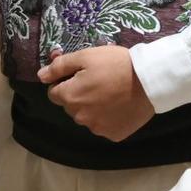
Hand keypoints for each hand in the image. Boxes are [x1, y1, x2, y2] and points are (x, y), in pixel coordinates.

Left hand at [38, 45, 155, 140]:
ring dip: (93, 107)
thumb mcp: (87, 56)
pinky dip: (109, 118)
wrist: (150, 80)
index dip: (66, 82)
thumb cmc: (117, 64)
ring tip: (113, 94)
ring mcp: (96, 127)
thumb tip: (40, 76)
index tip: (83, 75)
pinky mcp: (112, 134)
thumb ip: (60, 66)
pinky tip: (120, 106)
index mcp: (70, 96)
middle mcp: (79, 116)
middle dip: (80, 95)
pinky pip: (104, 126)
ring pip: (87, 117)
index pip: (54, 92)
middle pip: (71, 106)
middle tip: (100, 82)